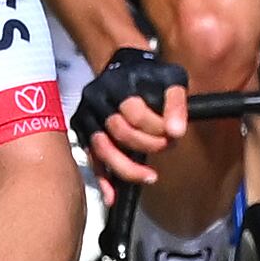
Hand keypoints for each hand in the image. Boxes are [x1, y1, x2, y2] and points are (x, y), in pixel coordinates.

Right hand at [73, 46, 188, 182]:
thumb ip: (176, 102)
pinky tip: (113, 196)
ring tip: (150, 177)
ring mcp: (87, 116)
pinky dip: (102, 179)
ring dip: (126, 168)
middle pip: (120, 132)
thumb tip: (177, 132)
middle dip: (147, 145)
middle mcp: (98, 101)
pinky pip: (91, 159)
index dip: (157, 128)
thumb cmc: (149, 74)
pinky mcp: (82, 130)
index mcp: (118, 86)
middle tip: (165, 146)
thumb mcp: (171, 78)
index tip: (173, 134)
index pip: (136, 114)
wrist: (120, 64)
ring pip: (102, 149)